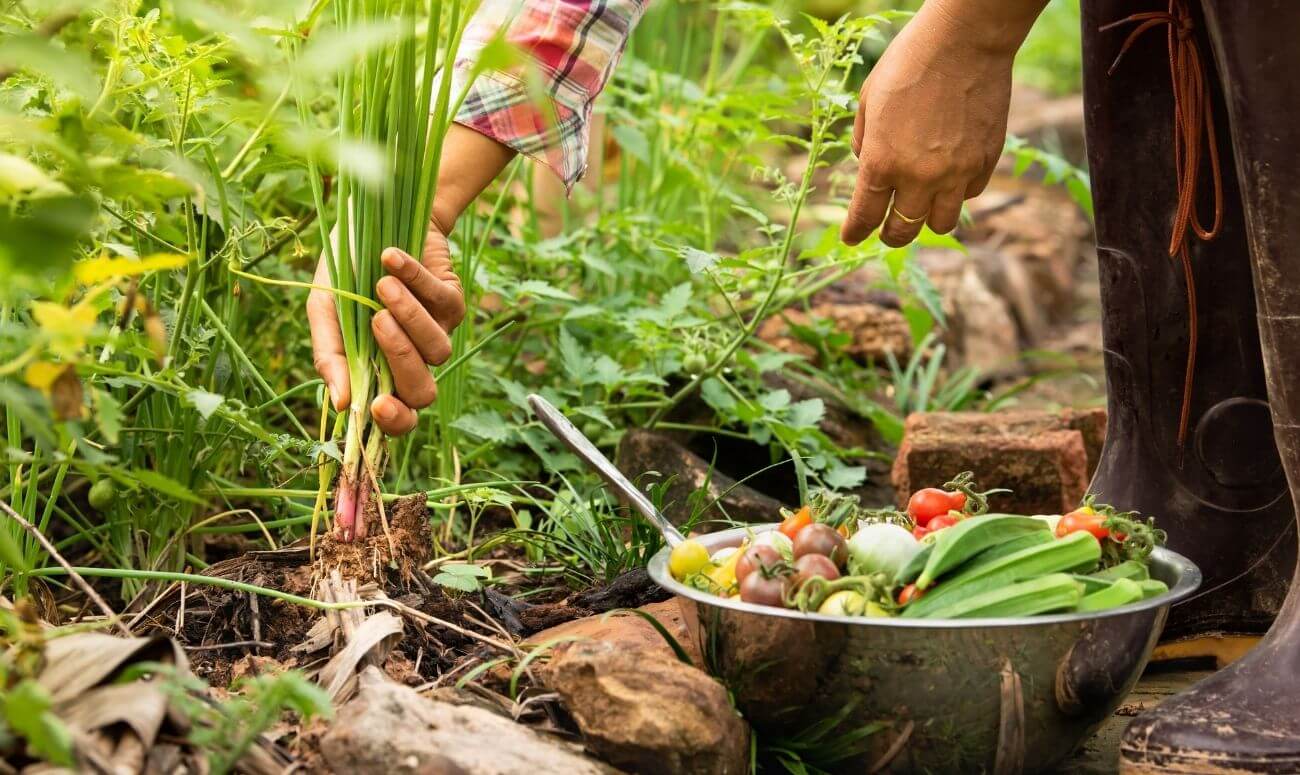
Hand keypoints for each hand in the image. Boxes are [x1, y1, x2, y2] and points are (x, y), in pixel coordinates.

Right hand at [307, 220, 466, 435]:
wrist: (370, 219)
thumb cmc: (344, 272)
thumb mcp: (325, 310)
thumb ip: (330, 355)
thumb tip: (341, 404)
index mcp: (379, 373)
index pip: (397, 419)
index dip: (394, 421)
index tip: (377, 405)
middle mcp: (412, 361)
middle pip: (422, 392)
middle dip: (401, 359)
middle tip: (377, 321)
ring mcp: (437, 333)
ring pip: (438, 350)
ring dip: (410, 316)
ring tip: (383, 286)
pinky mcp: (454, 303)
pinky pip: (443, 303)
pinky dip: (415, 278)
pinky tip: (391, 258)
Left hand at [842, 3, 1019, 247]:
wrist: (964, 40)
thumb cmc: (909, 62)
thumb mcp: (869, 99)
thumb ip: (863, 141)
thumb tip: (866, 165)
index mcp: (882, 161)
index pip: (865, 215)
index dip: (855, 232)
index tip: (851, 238)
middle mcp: (919, 176)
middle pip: (902, 231)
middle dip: (891, 235)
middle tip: (887, 231)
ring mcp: (956, 173)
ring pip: (941, 224)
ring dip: (927, 220)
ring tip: (922, 208)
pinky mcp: (985, 162)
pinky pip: (968, 195)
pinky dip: (956, 192)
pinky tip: (950, 176)